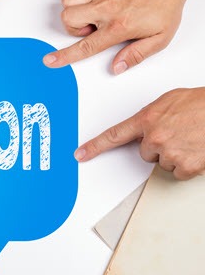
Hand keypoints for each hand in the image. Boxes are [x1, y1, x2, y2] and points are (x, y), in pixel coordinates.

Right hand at [42, 0, 188, 73]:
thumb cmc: (163, 5)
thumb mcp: (159, 38)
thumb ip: (136, 55)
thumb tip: (117, 67)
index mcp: (118, 26)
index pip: (85, 46)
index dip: (65, 56)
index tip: (50, 60)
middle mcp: (105, 8)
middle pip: (68, 18)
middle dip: (74, 26)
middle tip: (91, 26)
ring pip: (67, 0)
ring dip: (74, 8)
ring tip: (91, 11)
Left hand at [75, 88, 204, 179]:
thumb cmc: (202, 104)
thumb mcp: (170, 102)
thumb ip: (152, 116)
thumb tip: (146, 127)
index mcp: (147, 119)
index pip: (114, 135)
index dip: (95, 147)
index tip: (80, 155)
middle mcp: (155, 137)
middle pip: (145, 153)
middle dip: (159, 146)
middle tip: (178, 133)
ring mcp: (170, 153)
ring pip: (164, 163)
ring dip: (176, 155)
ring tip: (191, 139)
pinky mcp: (186, 166)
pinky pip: (180, 172)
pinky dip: (190, 165)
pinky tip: (197, 150)